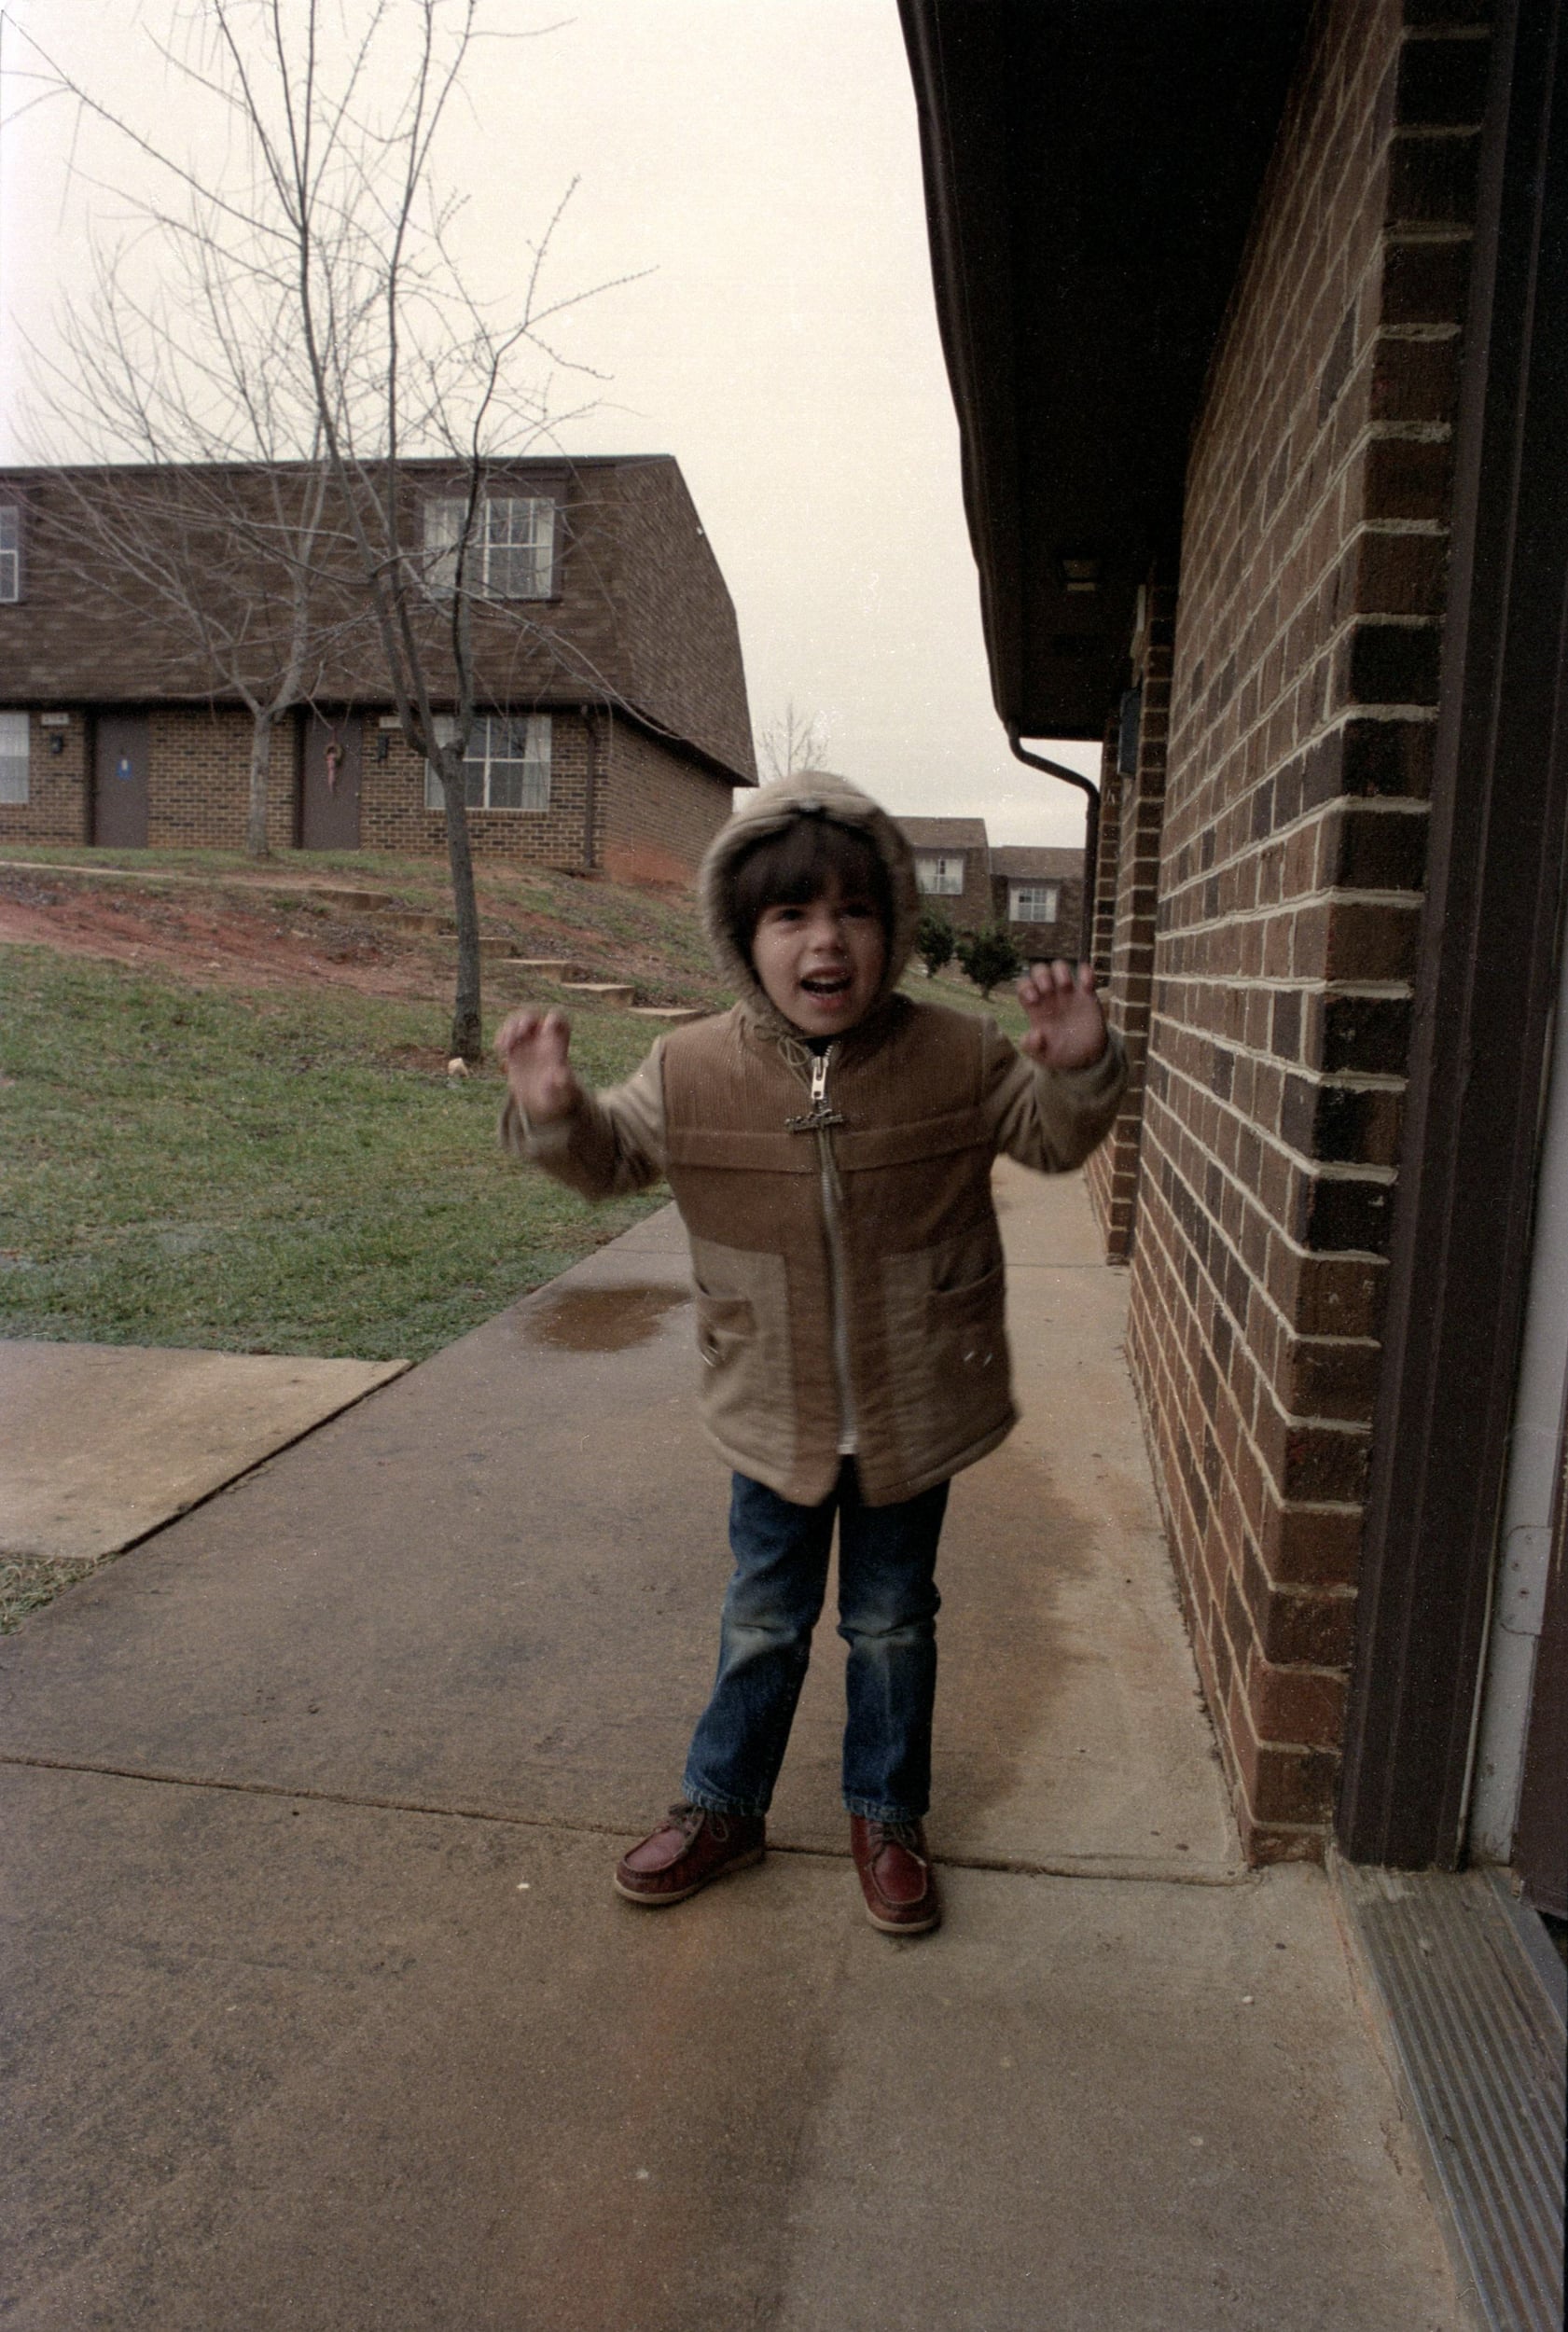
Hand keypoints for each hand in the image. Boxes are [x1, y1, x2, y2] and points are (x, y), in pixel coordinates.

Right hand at [494, 1008, 581, 1123]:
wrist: (545, 1103)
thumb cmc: (560, 1097)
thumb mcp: (565, 1093)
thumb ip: (566, 1084)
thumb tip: (561, 1075)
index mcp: (558, 1045)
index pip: (558, 1020)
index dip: (553, 1019)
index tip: (546, 1030)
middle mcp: (541, 1040)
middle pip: (533, 1017)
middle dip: (525, 1021)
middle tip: (519, 1034)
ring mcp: (527, 1043)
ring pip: (516, 1023)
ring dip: (509, 1029)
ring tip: (505, 1047)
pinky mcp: (514, 1050)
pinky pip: (505, 1035)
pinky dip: (500, 1038)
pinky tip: (500, 1050)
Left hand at [1017, 960, 1107, 1071]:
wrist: (1086, 1058)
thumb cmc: (1060, 1054)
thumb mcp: (1043, 1056)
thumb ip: (1032, 1047)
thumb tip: (1034, 1033)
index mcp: (1036, 1008)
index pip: (1024, 985)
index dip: (1026, 987)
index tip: (1034, 1000)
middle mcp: (1050, 996)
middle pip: (1040, 971)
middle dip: (1041, 975)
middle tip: (1047, 990)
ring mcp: (1069, 993)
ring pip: (1060, 967)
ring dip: (1061, 971)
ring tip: (1065, 987)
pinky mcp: (1087, 995)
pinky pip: (1086, 973)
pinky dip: (1086, 973)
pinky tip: (1086, 986)